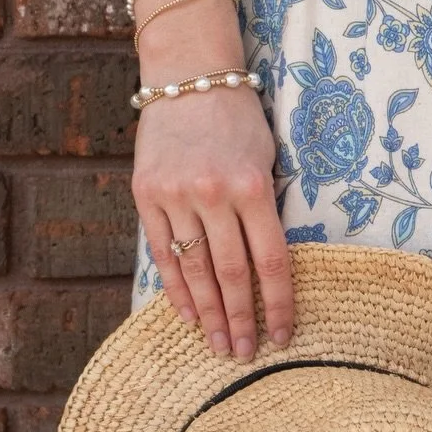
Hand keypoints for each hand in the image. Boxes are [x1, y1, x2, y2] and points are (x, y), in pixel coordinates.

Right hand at [131, 13, 292, 357]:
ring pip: (195, 271)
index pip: (272, 261)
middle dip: (241, 320)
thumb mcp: (268, 158)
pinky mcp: (147, 196)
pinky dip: (176, 288)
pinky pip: (162, 254)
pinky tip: (188, 315)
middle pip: (232, 275)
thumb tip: (269, 269)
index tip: (284, 335)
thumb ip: (266, 209)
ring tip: (219, 346)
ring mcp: (176, 196)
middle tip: (247, 354)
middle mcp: (214, 194)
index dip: (279, 305)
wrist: (189, 77)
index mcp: (254, 186)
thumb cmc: (239, 119)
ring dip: (209, 315)